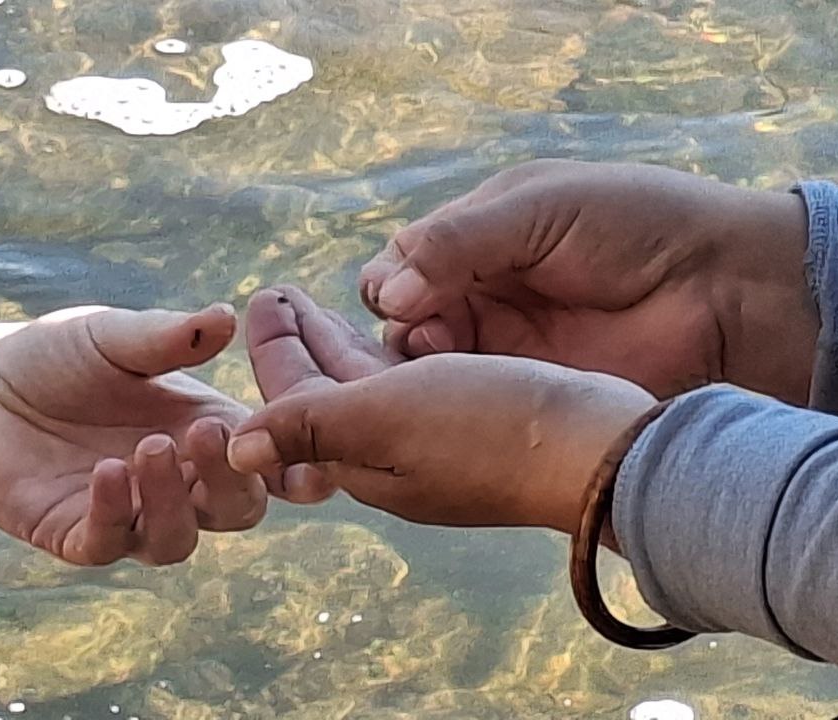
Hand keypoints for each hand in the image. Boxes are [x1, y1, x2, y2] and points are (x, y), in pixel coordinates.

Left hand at [0, 304, 266, 565]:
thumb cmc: (55, 357)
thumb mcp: (116, 337)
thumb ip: (171, 336)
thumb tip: (227, 317)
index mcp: (204, 431)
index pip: (265, 460)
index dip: (291, 462)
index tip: (297, 439)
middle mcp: (177, 480)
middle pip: (236, 510)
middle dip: (234, 483)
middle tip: (206, 436)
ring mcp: (130, 513)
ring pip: (176, 540)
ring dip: (173, 501)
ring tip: (149, 449)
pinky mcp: (76, 534)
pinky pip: (110, 542)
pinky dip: (116, 512)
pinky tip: (107, 473)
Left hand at [229, 286, 654, 533]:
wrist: (605, 452)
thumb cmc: (490, 428)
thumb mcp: (386, 419)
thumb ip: (307, 427)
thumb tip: (233, 451)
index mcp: (360, 461)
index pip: (293, 402)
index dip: (271, 349)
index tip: (256, 295)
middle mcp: (392, 461)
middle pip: (324, 396)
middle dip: (297, 345)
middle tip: (276, 291)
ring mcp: (436, 448)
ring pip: (367, 390)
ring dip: (336, 347)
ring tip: (315, 303)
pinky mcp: (476, 428)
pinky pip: (411, 388)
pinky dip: (387, 355)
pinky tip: (393, 330)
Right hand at [360, 159, 817, 402]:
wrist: (724, 290)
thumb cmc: (636, 227)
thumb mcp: (541, 208)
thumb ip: (460, 241)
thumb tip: (390, 290)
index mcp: (482, 231)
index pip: (408, 257)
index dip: (394, 275)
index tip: (398, 295)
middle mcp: (483, 286)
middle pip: (407, 309)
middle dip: (398, 319)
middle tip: (414, 333)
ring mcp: (502, 342)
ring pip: (426, 355)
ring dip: (413, 359)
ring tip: (426, 360)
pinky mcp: (523, 388)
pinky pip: (466, 393)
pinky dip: (445, 393)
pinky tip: (443, 393)